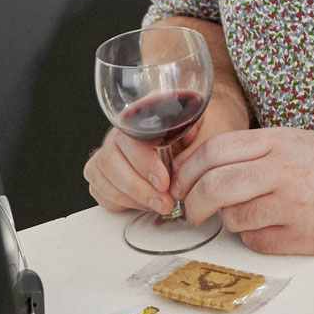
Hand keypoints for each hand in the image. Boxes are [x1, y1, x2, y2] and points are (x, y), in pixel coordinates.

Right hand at [84, 90, 247, 216]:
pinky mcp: (107, 169)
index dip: (144, 161)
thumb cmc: (209, 127)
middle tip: (163, 201)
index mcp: (149, 109)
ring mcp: (113, 147)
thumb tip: (180, 173)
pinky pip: (99, 186)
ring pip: (102, 172)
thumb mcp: (214, 130)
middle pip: (112, 156)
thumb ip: (199, 148)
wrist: (205, 131)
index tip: (163, 181)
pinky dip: (118, 200)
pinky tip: (141, 202)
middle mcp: (125, 127)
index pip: (131, 133)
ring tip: (157, 204)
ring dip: (130, 196)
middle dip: (138, 186)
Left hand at [172, 126, 313, 266]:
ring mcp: (292, 204)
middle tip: (190, 212)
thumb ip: (262, 151)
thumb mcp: (305, 144)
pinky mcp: (300, 237)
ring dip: (230, 222)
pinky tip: (273, 233)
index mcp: (282, 141)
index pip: (215, 149)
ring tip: (246, 219)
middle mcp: (285, 169)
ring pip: (232, 216)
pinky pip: (256, 242)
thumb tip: (213, 168)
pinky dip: (255, 241)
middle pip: (214, 184)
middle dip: (192, 203)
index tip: (182, 184)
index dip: (189, 170)